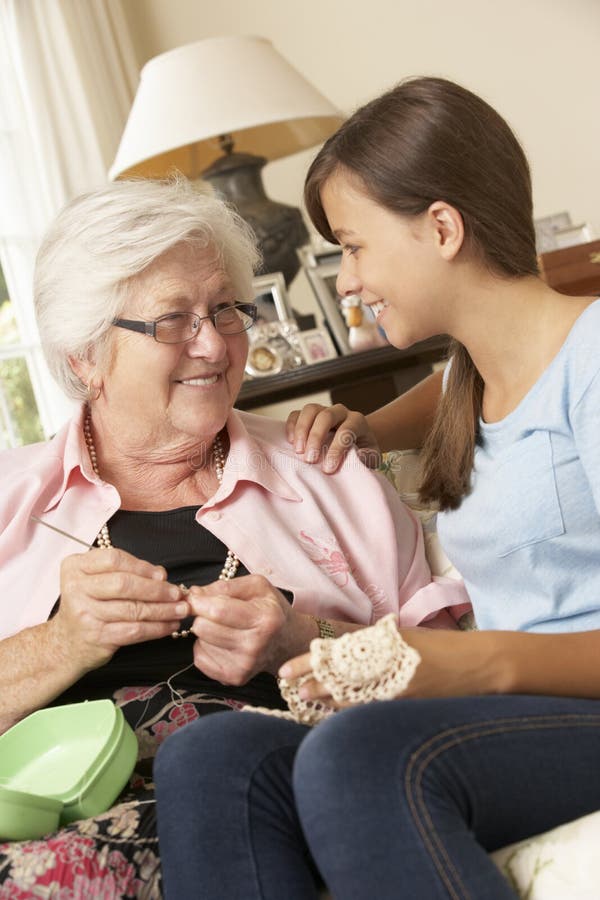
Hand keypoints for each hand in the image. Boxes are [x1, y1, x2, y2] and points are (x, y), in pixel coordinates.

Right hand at [54, 548, 188, 670]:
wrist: (66, 643)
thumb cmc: (88, 606)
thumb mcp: (97, 581)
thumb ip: (125, 572)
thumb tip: (161, 575)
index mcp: (76, 567)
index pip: (114, 559)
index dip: (142, 566)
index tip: (162, 575)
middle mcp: (76, 588)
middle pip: (124, 584)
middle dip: (156, 589)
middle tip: (177, 593)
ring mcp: (85, 614)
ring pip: (133, 609)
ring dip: (162, 610)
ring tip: (180, 610)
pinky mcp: (97, 636)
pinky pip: (134, 631)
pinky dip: (156, 628)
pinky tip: (169, 625)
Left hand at [186, 575, 307, 684]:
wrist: (287, 642)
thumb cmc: (270, 610)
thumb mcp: (257, 586)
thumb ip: (226, 586)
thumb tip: (195, 595)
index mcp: (263, 619)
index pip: (217, 611)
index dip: (199, 602)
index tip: (195, 597)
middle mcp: (255, 646)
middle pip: (203, 628)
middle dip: (202, 615)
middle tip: (214, 612)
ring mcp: (244, 665)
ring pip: (200, 642)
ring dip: (205, 632)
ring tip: (224, 627)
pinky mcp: (234, 678)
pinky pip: (200, 659)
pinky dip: (206, 648)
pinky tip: (222, 642)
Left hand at [278, 626, 500, 703]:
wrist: (479, 665)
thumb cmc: (442, 648)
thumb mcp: (406, 638)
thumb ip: (377, 644)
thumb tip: (346, 650)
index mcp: (383, 645)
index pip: (335, 654)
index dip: (308, 663)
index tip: (288, 669)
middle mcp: (385, 666)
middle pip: (337, 676)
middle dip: (312, 682)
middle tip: (291, 688)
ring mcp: (395, 689)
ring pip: (350, 697)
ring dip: (326, 700)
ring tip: (305, 700)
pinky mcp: (406, 707)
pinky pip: (370, 712)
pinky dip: (350, 714)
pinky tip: (335, 717)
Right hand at [286, 403, 379, 472]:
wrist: (356, 441)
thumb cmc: (362, 452)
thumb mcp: (370, 457)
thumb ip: (367, 458)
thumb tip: (357, 457)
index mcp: (357, 421)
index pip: (346, 431)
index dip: (336, 450)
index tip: (328, 469)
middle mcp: (340, 412)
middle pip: (326, 416)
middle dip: (316, 437)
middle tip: (310, 460)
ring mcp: (323, 410)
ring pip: (310, 410)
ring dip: (301, 430)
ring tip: (298, 451)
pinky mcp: (309, 414)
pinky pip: (296, 413)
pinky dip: (291, 426)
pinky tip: (290, 442)